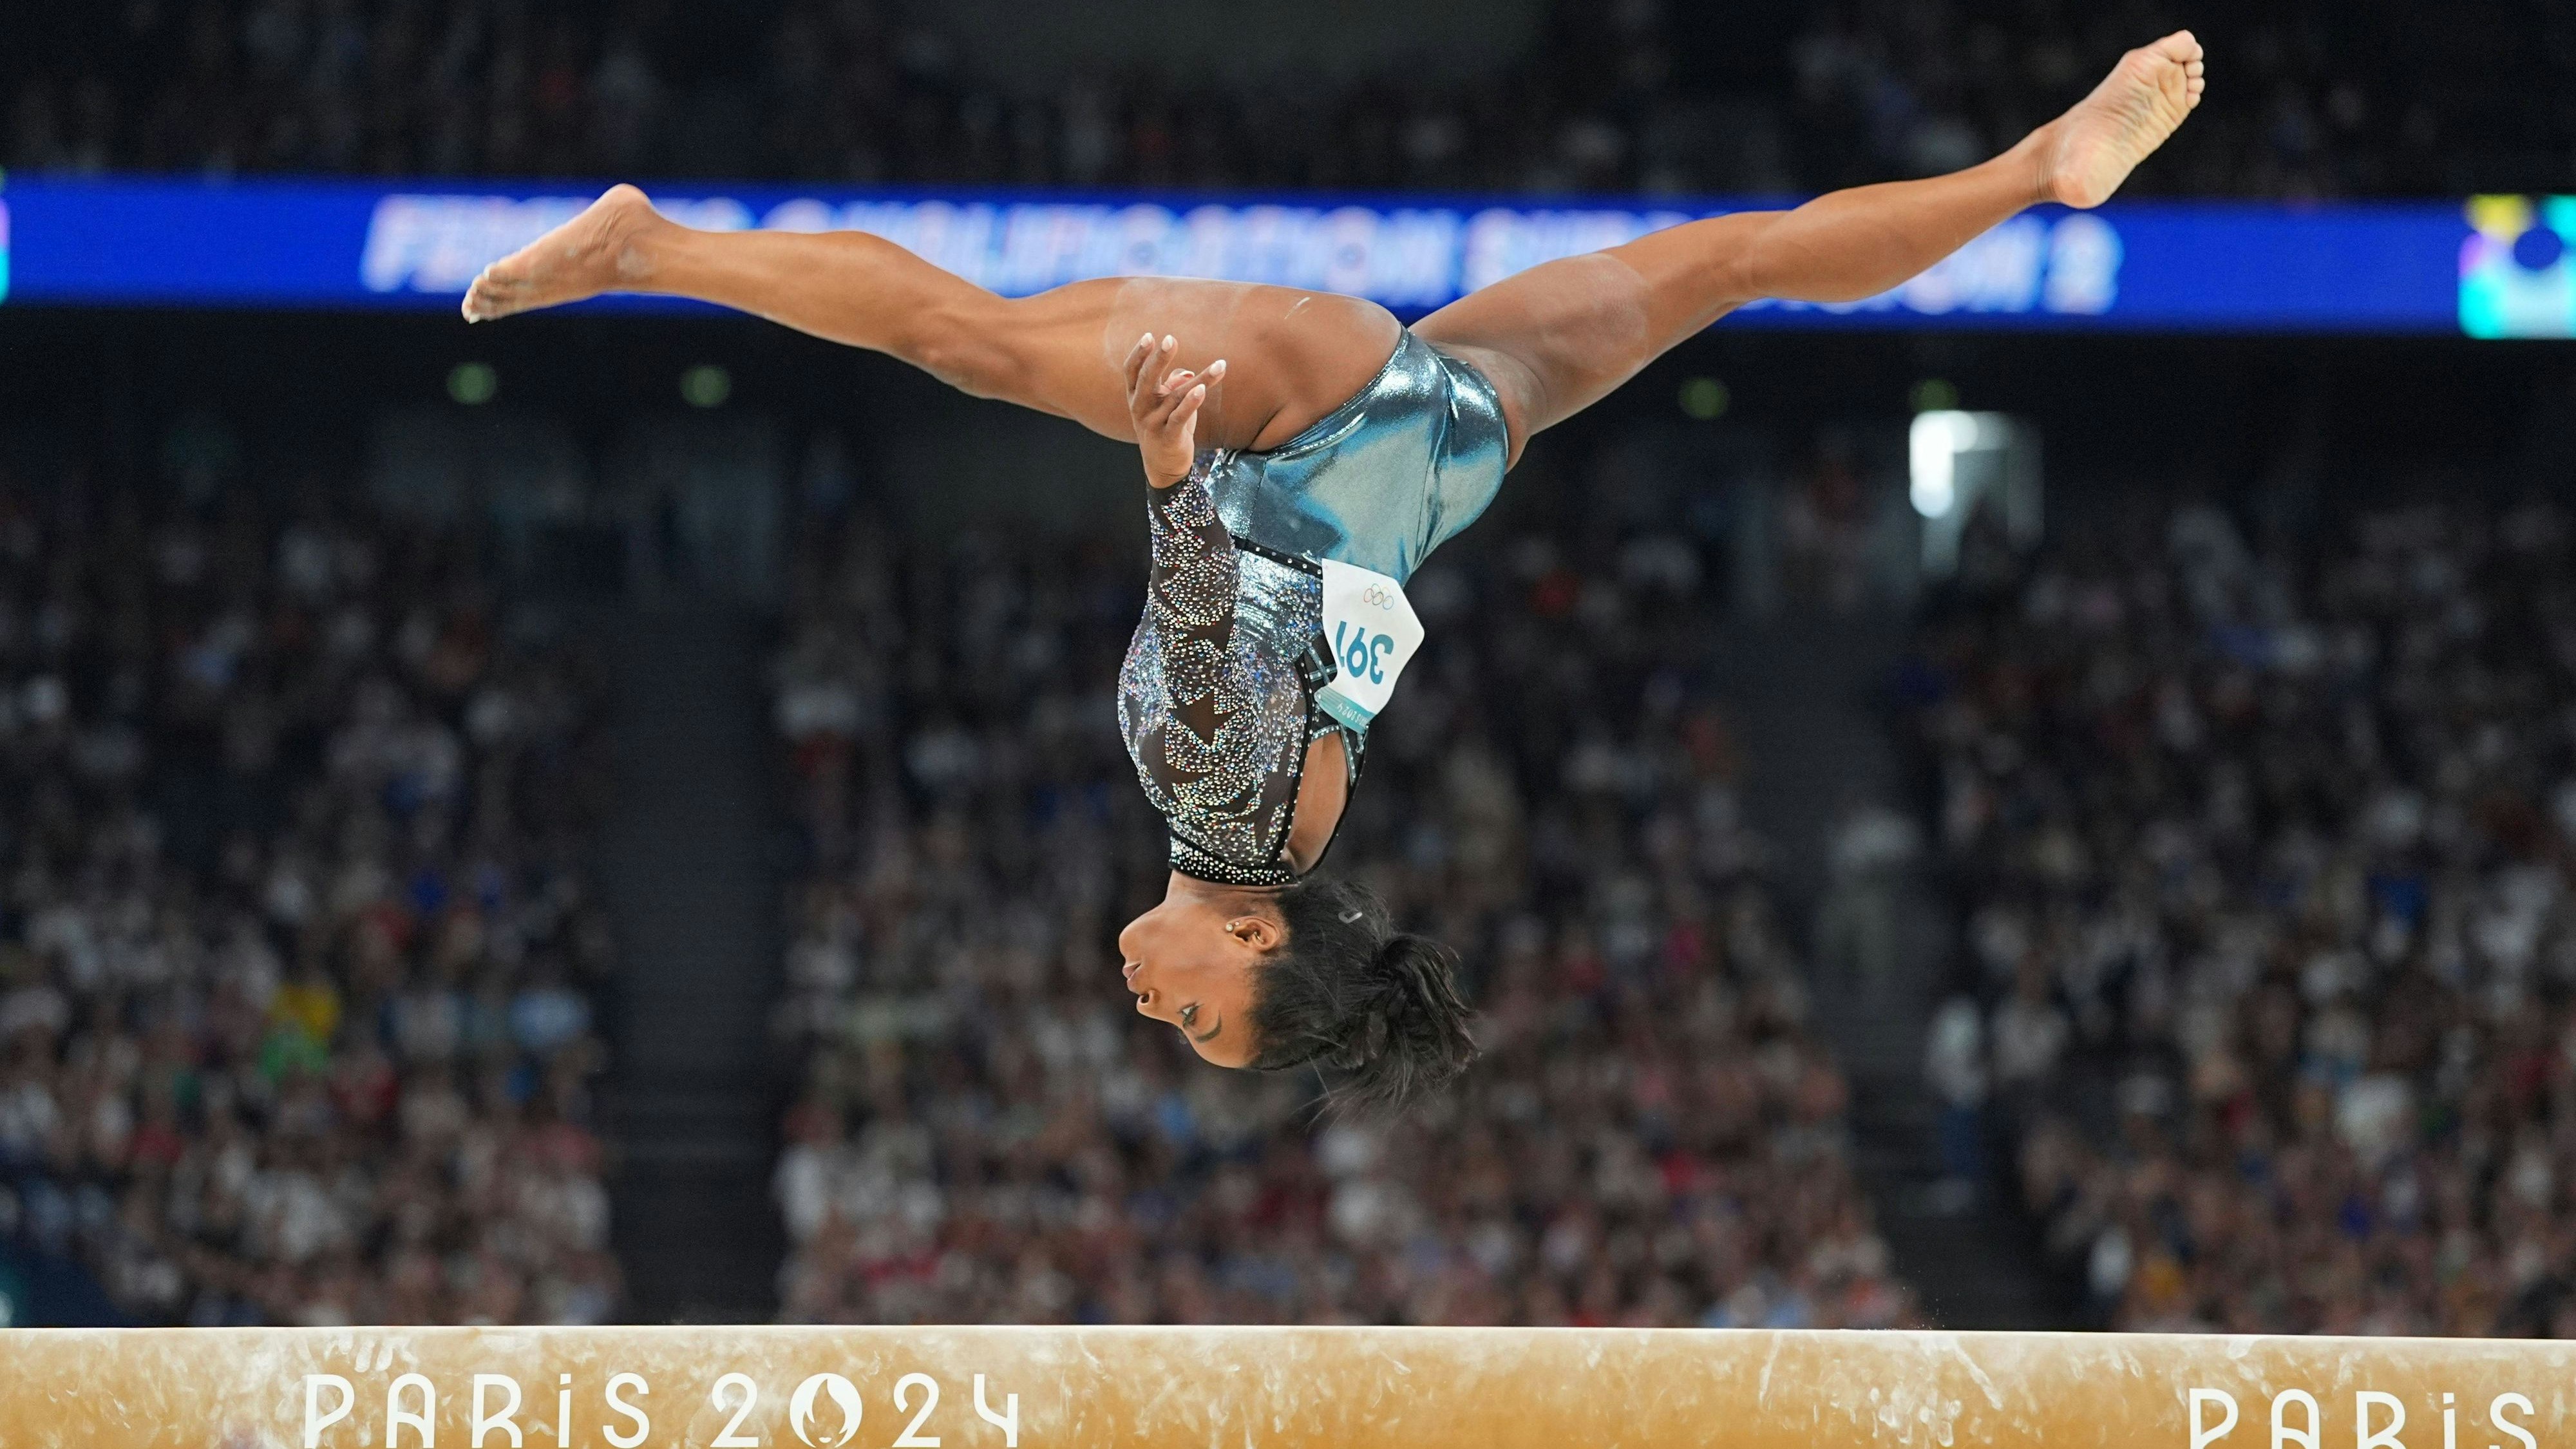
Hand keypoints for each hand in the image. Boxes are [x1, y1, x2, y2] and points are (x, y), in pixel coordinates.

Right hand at [1123, 333, 1225, 488]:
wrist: (1163, 466)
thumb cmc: (1166, 426)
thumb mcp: (1166, 404)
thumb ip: (1173, 384)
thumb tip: (1188, 373)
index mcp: (1136, 396)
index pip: (1131, 370)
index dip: (1139, 353)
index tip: (1150, 336)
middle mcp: (1140, 408)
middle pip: (1146, 379)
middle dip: (1158, 358)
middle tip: (1170, 339)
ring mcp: (1152, 424)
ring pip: (1176, 397)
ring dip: (1200, 380)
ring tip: (1219, 365)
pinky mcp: (1167, 438)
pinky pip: (1180, 418)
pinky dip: (1191, 404)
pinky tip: (1202, 389)